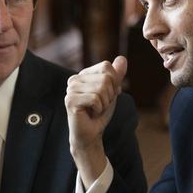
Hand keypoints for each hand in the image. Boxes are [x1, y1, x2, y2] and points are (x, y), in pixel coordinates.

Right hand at [65, 56, 127, 186]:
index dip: (114, 83)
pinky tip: (91, 114)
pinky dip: (99, 109)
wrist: (91, 134)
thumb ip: (116, 75)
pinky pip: (95, 99)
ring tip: (95, 110)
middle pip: (106, 77)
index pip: (106, 66)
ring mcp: (70, 89)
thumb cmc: (99, 113)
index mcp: (83, 74)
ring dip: (104, 103)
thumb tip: (122, 58)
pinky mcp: (70, 101)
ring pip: (101, 88)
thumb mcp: (112, 92)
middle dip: (110, 95)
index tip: (106, 96)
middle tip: (100, 106)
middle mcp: (74, 79)